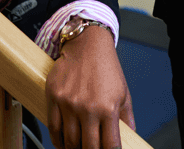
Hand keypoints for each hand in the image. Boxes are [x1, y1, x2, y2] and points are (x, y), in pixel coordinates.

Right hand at [45, 25, 134, 148]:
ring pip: (69, 141)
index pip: (110, 145)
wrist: (86, 44)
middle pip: (89, 147)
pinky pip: (53, 128)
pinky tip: (63, 143)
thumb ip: (126, 118)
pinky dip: (57, 141)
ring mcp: (69, 104)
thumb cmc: (106, 68)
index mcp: (108, 108)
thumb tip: (130, 136)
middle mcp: (88, 108)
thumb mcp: (123, 93)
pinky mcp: (54, 98)